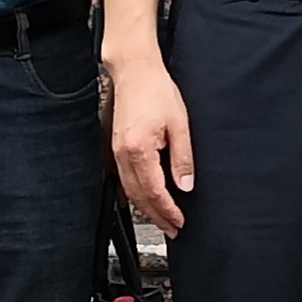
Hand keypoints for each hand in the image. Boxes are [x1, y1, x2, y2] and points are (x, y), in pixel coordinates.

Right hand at [106, 52, 194, 238]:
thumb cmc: (157, 91)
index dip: (167, 210)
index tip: (179, 221)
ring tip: (162, 219)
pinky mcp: (116, 148)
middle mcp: (123, 154)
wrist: (135, 72)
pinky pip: (125, 179)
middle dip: (156, 216)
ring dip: (146, 208)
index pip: (154, 191)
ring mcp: (116, 152)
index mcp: (139, 150)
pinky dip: (136, 194)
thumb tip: (186, 185)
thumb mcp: (179, 124)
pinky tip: (146, 199)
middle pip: (138, 197)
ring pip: (129, 191)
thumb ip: (183, 158)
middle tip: (172, 229)